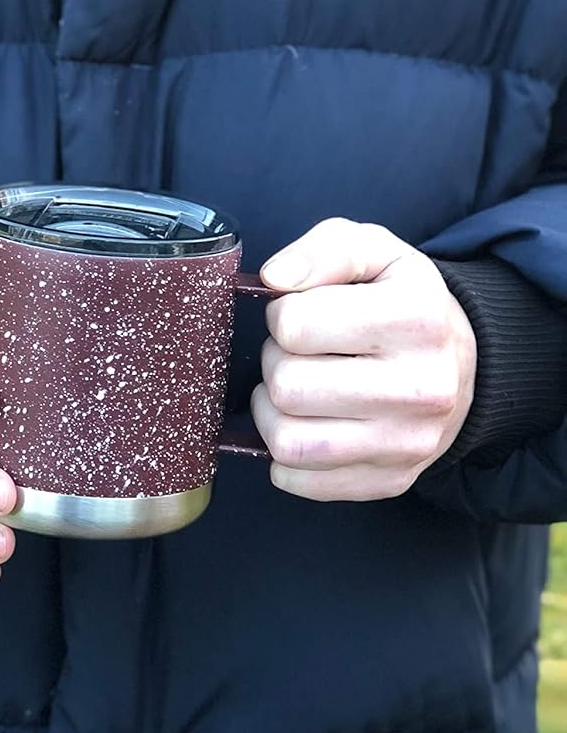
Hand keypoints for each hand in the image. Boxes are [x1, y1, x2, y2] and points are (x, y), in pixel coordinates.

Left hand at [250, 219, 476, 500]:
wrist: (460, 365)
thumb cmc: (402, 302)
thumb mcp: (373, 252)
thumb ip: (323, 250)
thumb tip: (273, 279)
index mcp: (416, 319)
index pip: (293, 326)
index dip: (281, 315)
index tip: (302, 314)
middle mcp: (421, 388)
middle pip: (286, 387)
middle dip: (275, 363)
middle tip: (299, 354)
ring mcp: (407, 444)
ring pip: (286, 442)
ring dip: (273, 412)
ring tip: (297, 388)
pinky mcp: (390, 481)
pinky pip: (298, 481)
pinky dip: (284, 456)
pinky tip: (307, 425)